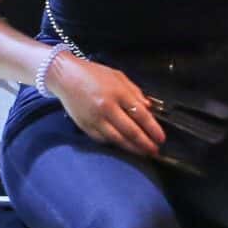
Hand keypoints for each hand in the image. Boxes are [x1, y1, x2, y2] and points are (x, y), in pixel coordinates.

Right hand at [52, 59, 166, 156]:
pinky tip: (123, 146)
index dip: (153, 129)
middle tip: (154, 150)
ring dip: (132, 148)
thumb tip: (149, 108)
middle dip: (145, 143)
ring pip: (117, 139)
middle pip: (131, 131)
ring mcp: (95, 119)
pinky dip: (115, 144)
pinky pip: (103, 139)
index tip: (161, 138)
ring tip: (143, 153)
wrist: (65, 76)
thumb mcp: (118, 77)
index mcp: (118, 93)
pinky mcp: (85, 126)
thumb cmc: (93, 74)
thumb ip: (135, 92)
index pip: (141, 115)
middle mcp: (106, 107)